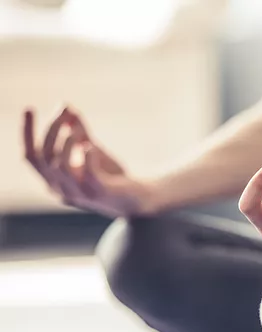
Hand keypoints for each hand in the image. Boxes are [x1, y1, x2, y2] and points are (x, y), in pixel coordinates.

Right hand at [23, 107, 154, 216]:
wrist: (139, 199)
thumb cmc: (112, 177)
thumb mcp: (93, 151)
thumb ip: (79, 132)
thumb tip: (66, 106)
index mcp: (55, 180)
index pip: (31, 157)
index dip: (27, 133)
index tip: (29, 108)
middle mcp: (61, 189)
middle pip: (44, 157)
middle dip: (52, 130)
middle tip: (65, 112)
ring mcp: (79, 194)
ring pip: (60, 166)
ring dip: (67, 142)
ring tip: (79, 129)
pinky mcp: (99, 193)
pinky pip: (87, 174)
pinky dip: (86, 156)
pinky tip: (90, 146)